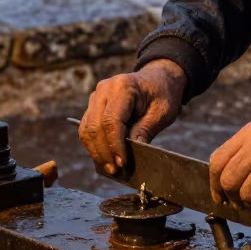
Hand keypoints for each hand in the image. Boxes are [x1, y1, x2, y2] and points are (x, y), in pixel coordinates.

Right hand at [78, 59, 186, 175]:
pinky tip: (105, 157)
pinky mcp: (94, 105)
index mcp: (123, 87)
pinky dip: (94, 145)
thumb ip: (144, 131)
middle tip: (115, 171)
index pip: (111, 121)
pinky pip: (87, 128)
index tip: (122, 163)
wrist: (159, 78)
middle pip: (95, 127)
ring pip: (86, 129)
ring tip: (110, 168)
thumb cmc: (163, 94)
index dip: (114, 145)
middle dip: (104, 152)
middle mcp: (105, 89)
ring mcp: (96, 96)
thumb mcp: (162, 113)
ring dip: (96, 151)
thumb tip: (129, 155)